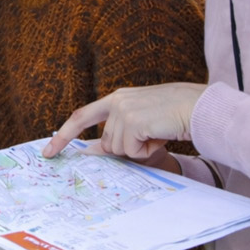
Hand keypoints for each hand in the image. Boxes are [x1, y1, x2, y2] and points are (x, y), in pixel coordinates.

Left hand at [43, 82, 207, 159]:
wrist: (200, 108)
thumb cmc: (174, 116)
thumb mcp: (142, 123)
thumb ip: (118, 132)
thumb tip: (92, 152)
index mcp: (117, 98)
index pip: (81, 117)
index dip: (63, 135)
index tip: (48, 151)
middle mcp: (116, 101)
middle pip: (105, 143)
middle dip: (126, 150)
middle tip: (150, 137)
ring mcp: (123, 110)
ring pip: (118, 149)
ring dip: (139, 149)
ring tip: (158, 134)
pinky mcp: (133, 121)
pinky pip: (130, 151)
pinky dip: (147, 151)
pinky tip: (160, 137)